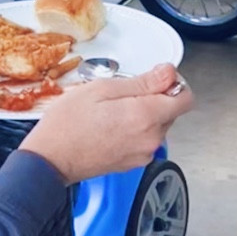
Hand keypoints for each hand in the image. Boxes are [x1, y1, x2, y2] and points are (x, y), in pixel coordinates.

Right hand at [20, 64, 192, 184]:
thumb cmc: (68, 124)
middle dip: (154, 98)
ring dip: (142, 115)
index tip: (156, 79)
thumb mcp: (102, 89)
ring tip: (111, 112)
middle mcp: (151, 138)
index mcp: (146, 116)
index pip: (185, 97)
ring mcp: (143, 153)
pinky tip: (110, 127)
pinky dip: (134, 130)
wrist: (50, 159)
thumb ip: (142, 82)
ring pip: (157, 126)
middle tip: (121, 95)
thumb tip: (168, 73)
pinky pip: (144, 140)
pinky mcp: (134, 163)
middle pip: (170, 111)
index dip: (174, 83)